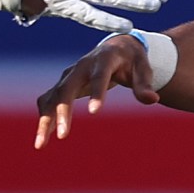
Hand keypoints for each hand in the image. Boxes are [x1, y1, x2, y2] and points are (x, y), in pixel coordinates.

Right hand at [34, 35, 156, 148]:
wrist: (116, 48)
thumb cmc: (133, 61)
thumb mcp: (144, 69)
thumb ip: (145, 85)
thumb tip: (153, 99)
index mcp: (104, 59)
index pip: (99, 76)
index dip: (97, 92)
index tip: (95, 113)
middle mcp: (81, 66)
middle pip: (67, 88)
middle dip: (62, 111)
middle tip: (63, 135)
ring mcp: (69, 75)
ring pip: (52, 97)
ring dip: (45, 120)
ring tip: (41, 144)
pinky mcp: (63, 85)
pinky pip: (49, 102)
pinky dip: (44, 119)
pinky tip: (42, 139)